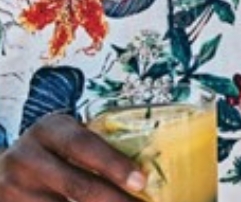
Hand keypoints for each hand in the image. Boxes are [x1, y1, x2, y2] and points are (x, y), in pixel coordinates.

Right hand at [0, 112, 146, 200]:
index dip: (114, 164)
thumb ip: (94, 147)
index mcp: (48, 129)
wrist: (5, 170)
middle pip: (77, 184)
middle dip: (112, 198)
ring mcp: (13, 189)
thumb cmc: (51, 151)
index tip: (141, 181)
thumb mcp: (66, 138)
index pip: (84, 145)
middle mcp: (27, 157)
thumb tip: (143, 170)